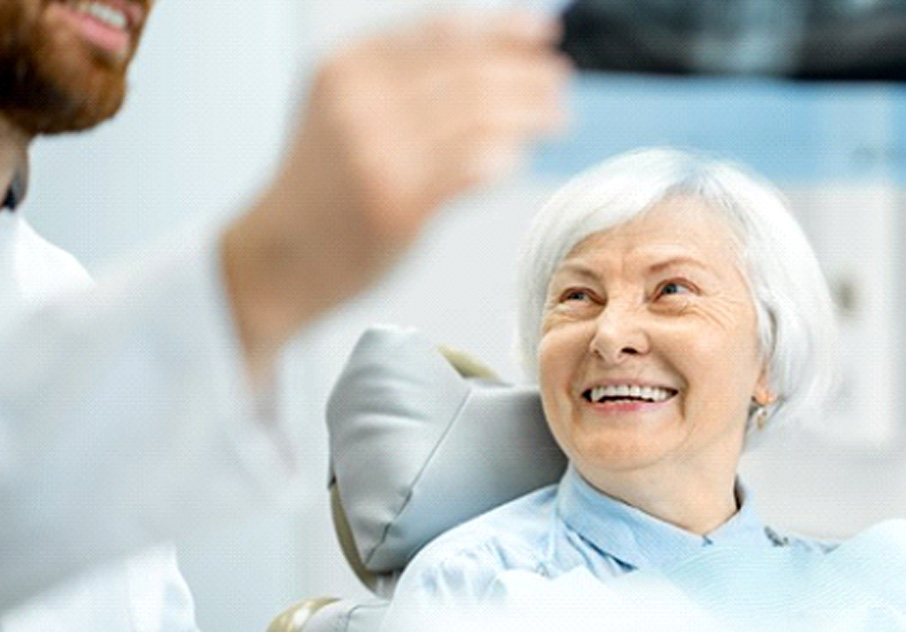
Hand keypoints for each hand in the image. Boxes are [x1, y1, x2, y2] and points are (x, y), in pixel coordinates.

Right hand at [221, 11, 569, 380]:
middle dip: (527, 75)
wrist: (276, 256)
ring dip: (528, 114)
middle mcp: (360, 103)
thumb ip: (407, 81)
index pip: (443, 34)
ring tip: (557, 117)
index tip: (541, 32)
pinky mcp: (395, 205)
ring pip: (478, 119)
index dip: (502, 31)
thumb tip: (495, 54)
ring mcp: (377, 155)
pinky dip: (501, 158)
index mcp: (348, 67)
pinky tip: (516, 157)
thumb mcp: (346, 109)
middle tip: (559, 84)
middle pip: (469, 74)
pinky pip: (469, 171)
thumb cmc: (322, 186)